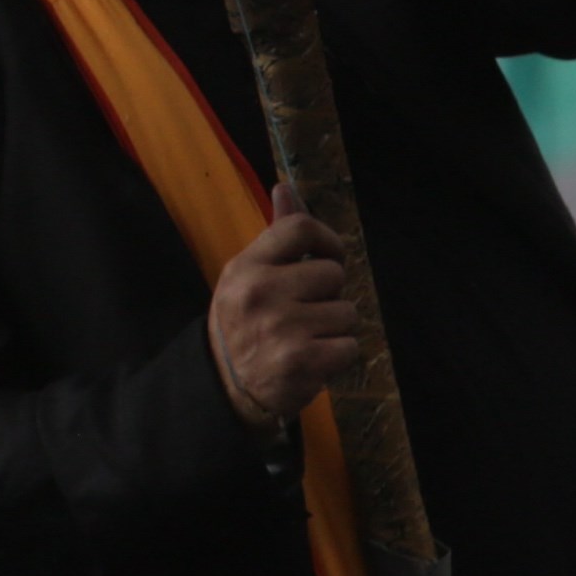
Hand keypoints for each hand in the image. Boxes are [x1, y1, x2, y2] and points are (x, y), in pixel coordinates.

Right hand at [207, 203, 364, 433]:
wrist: (225, 388)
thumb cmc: (243, 324)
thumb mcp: (247, 276)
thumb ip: (274, 235)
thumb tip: (286, 188)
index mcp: (247, 267)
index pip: (301, 228)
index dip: (327, 240)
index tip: (326, 258)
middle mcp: (262, 293)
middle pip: (333, 273)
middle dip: (329, 294)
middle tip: (306, 311)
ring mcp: (283, 328)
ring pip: (347, 312)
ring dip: (335, 328)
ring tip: (307, 337)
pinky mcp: (303, 362)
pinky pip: (350, 346)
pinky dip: (338, 355)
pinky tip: (313, 359)